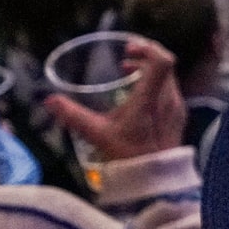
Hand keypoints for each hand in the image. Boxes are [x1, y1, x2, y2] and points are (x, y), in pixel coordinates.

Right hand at [45, 38, 185, 163]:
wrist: (155, 180)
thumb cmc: (127, 155)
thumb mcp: (97, 134)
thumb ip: (73, 116)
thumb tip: (49, 100)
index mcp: (151, 99)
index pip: (162, 61)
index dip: (147, 48)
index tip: (128, 49)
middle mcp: (169, 99)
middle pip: (164, 65)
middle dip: (145, 56)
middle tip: (125, 57)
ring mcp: (177, 108)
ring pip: (168, 77)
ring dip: (149, 70)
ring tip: (128, 72)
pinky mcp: (178, 117)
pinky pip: (169, 90)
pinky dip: (155, 84)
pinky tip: (138, 95)